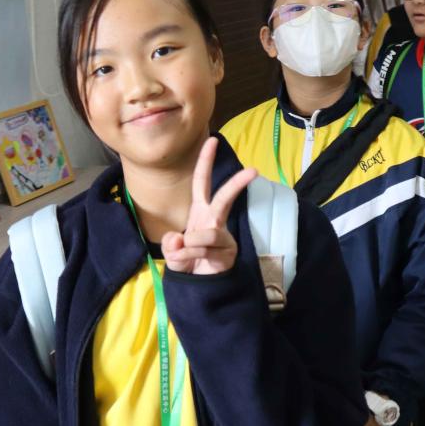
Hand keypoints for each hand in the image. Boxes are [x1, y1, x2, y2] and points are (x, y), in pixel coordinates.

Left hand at [162, 138, 257, 274]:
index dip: (205, 162)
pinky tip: (190, 263)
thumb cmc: (187, 259)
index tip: (211, 140)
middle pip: (224, 199)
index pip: (201, 182)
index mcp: (200, 211)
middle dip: (236, 184)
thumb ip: (171, 244)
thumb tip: (179, 239)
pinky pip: (205, 252)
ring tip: (183, 253)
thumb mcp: (172, 250)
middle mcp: (213, 220)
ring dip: (189, 247)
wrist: (198, 285)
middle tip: (254, 170)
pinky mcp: (228, 254)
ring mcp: (223, 237)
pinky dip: (190, 257)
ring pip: (206, 235)